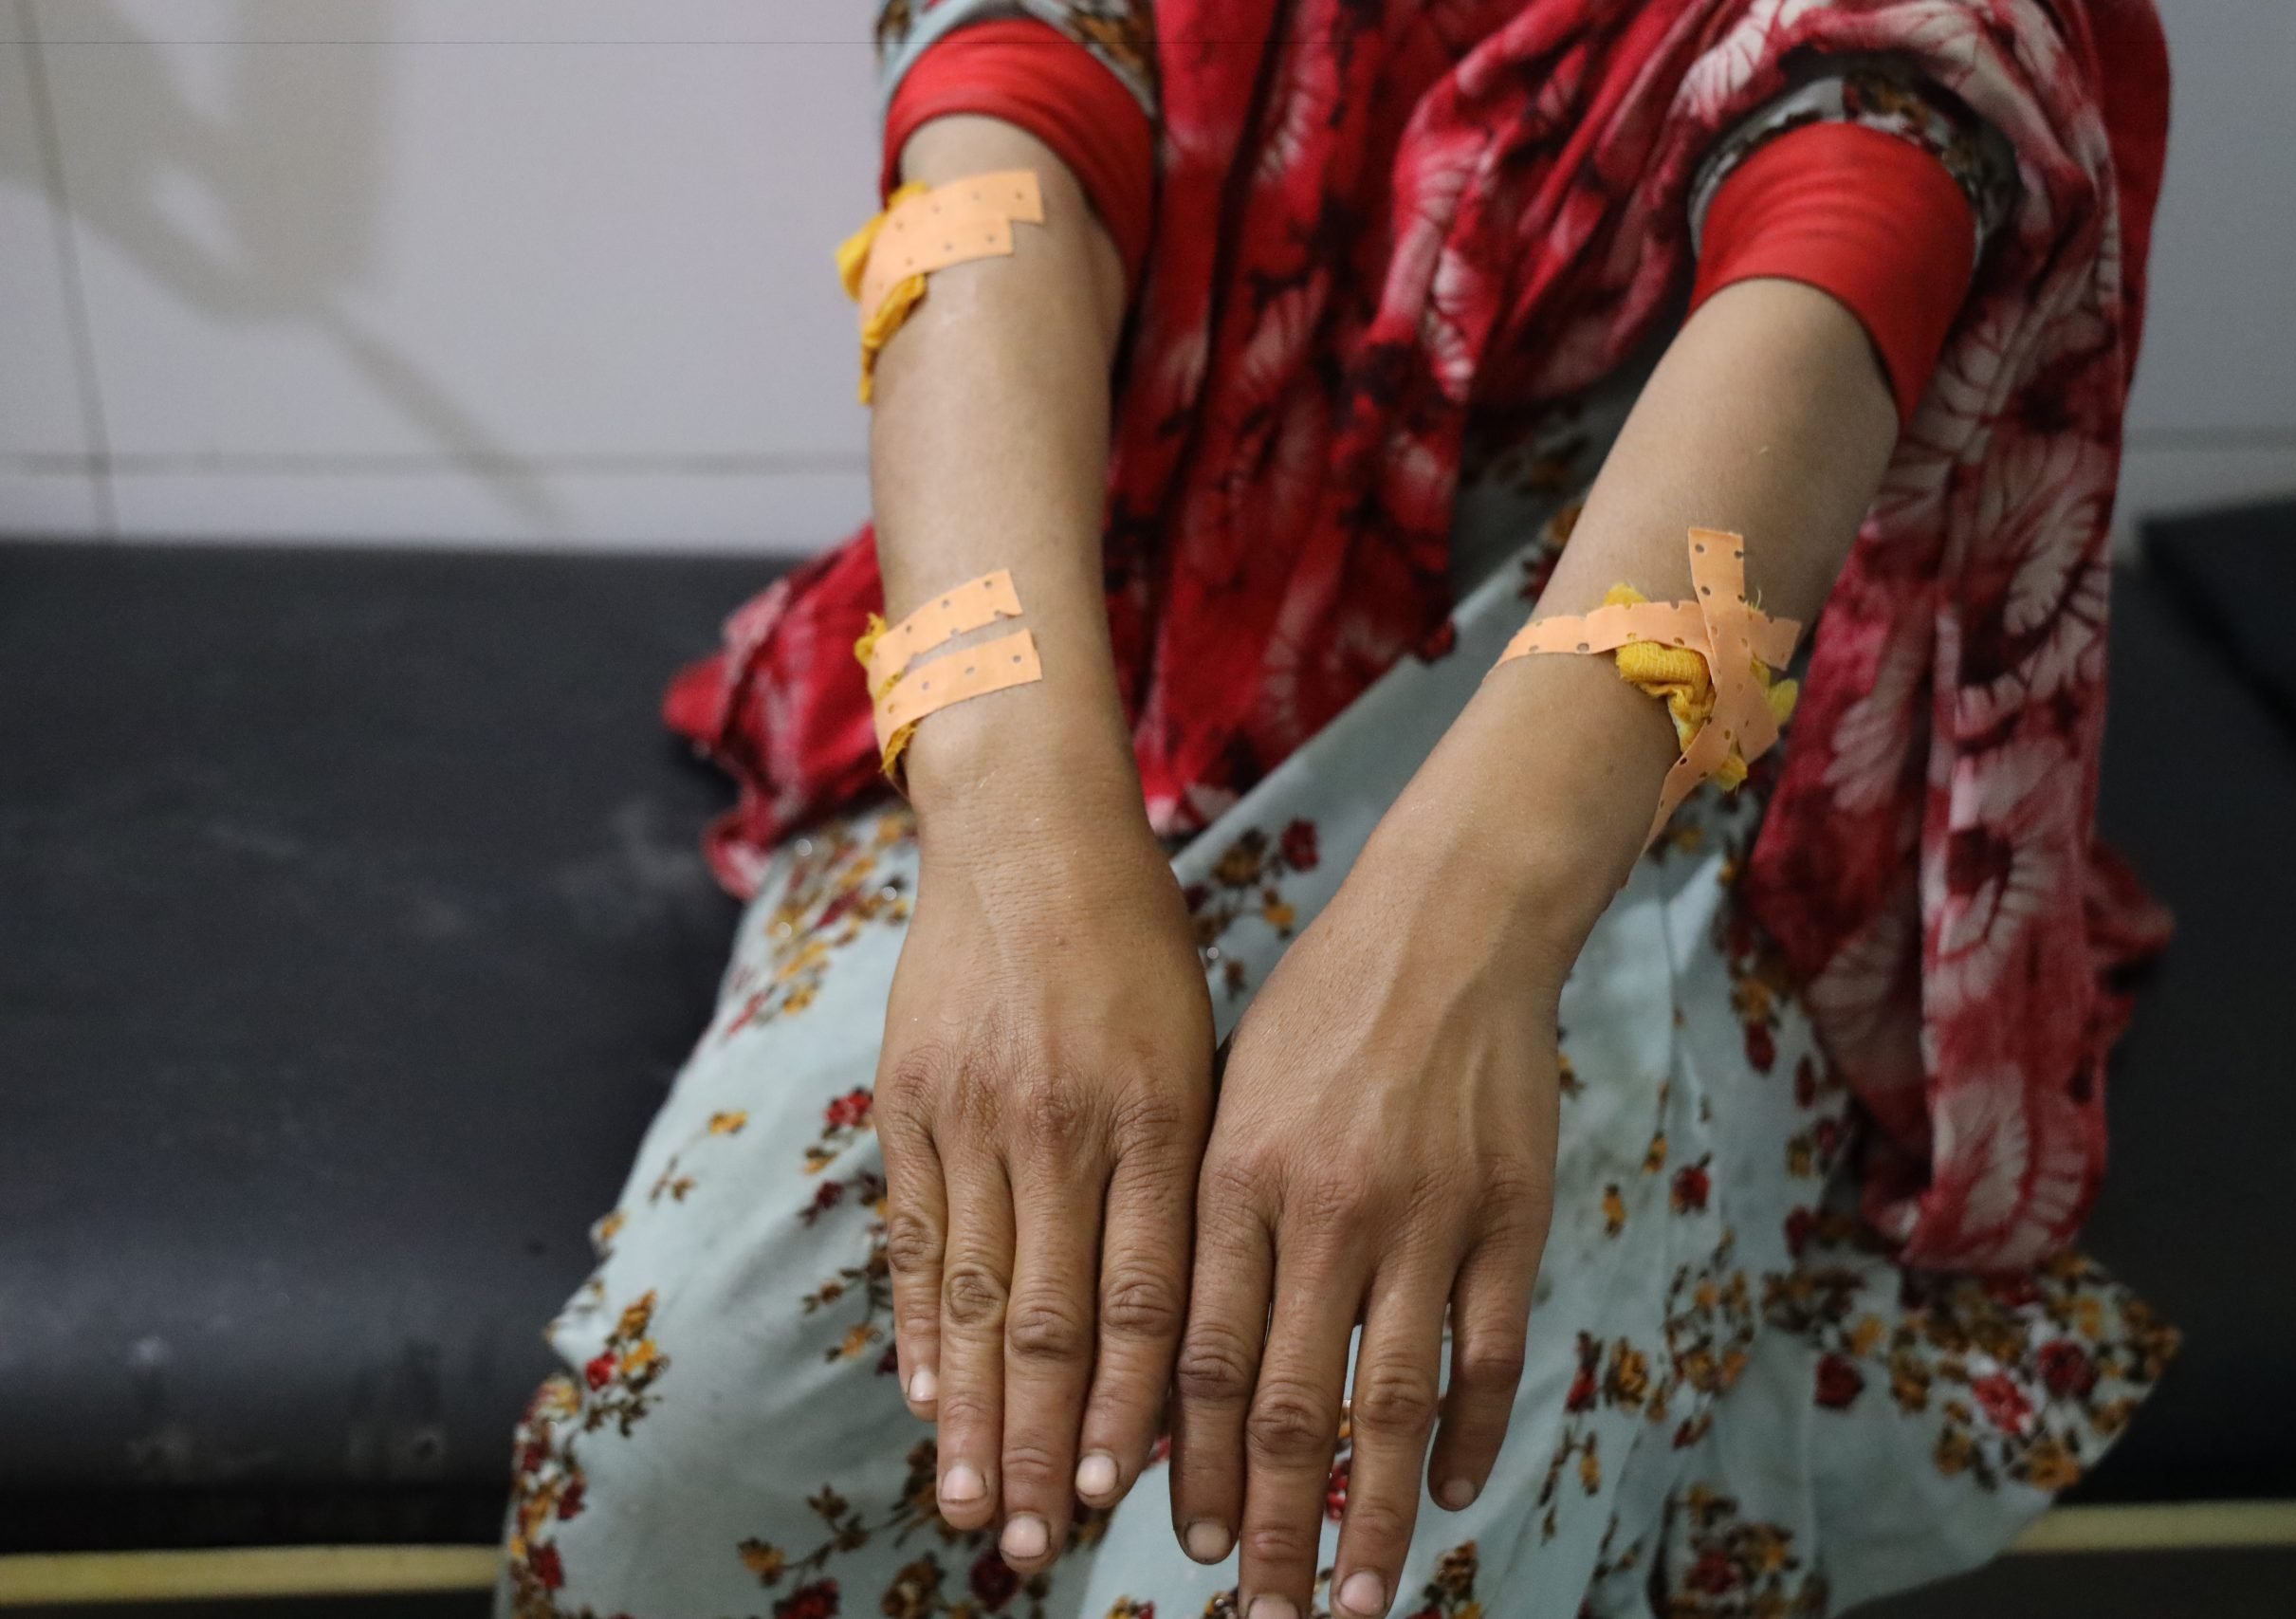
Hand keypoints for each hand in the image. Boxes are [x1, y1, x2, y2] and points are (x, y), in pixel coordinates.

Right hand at [874, 717, 1213, 1573]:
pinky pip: (910, 1235)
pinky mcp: (910, 1100)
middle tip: (1030, 1543)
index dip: (1126, 1404)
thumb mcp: (1198, 1044)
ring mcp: (975, 1113)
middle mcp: (1063, 1123)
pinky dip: (914, 1325)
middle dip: (1038, 1443)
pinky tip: (920, 1398)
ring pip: (968, 1294)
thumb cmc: (1140, 945)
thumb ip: (1187, 1172)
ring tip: (967, 1505)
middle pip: (1046, 1318)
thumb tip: (1184, 1317)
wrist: (1029, 828)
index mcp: (1159, 1112)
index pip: (1143, 1292)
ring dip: (968, 1413)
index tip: (1116, 1494)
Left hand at [1168, 808, 1566, 1618]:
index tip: (1188, 1544)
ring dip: (1369, 1518)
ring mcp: (1424, 1217)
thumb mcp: (1228, 1096)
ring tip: (1354, 1601)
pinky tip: (1443, 1498)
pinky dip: (1467, 1437)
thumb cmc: (1319, 1012)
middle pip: (1291, 1406)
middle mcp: (1322, 1209)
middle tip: (1263, 1614)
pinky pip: (1488, 1354)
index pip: (1202, 1358)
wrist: (1450, 925)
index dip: (1192, 1466)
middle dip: (1273, 1527)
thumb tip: (1178, 1364)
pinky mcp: (1510, 1215)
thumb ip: (1206, 1222)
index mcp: (1233, 1177)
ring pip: (1390, 1402)